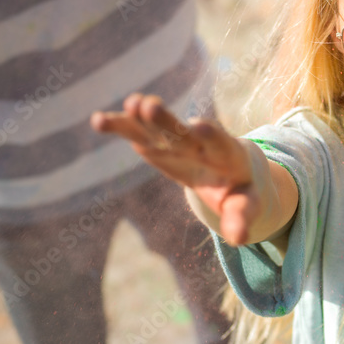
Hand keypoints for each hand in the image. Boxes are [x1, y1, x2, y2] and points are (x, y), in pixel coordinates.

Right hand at [90, 94, 260, 243]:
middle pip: (182, 132)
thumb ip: (240, 218)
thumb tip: (240, 239)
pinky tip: (98, 120)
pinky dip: (120, 125)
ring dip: (142, 116)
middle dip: (167, 121)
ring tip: (130, 104)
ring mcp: (176, 140)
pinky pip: (137, 132)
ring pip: (157, 127)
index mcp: (228, 155)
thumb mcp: (245, 205)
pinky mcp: (156, 142)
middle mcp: (201, 142)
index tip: (200, 126)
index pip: (220, 143)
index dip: (211, 136)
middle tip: (150, 106)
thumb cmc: (239, 190)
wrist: (230, 167)